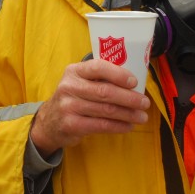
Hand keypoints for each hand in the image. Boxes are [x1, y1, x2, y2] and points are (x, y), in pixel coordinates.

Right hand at [30, 59, 149, 157]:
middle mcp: (69, 86)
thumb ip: (99, 79)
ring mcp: (68, 106)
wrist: (49, 121)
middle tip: (145, 103)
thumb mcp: (80, 82)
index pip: (97, 67)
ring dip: (128, 114)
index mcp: (74, 71)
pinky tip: (128, 126)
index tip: (134, 82)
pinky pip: (101, 125)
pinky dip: (118, 126)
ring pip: (105, 110)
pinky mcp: (71, 124)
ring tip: (142, 117)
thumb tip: (133, 83)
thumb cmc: (73, 98)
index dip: (118, 74)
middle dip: (129, 98)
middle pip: (105, 91)